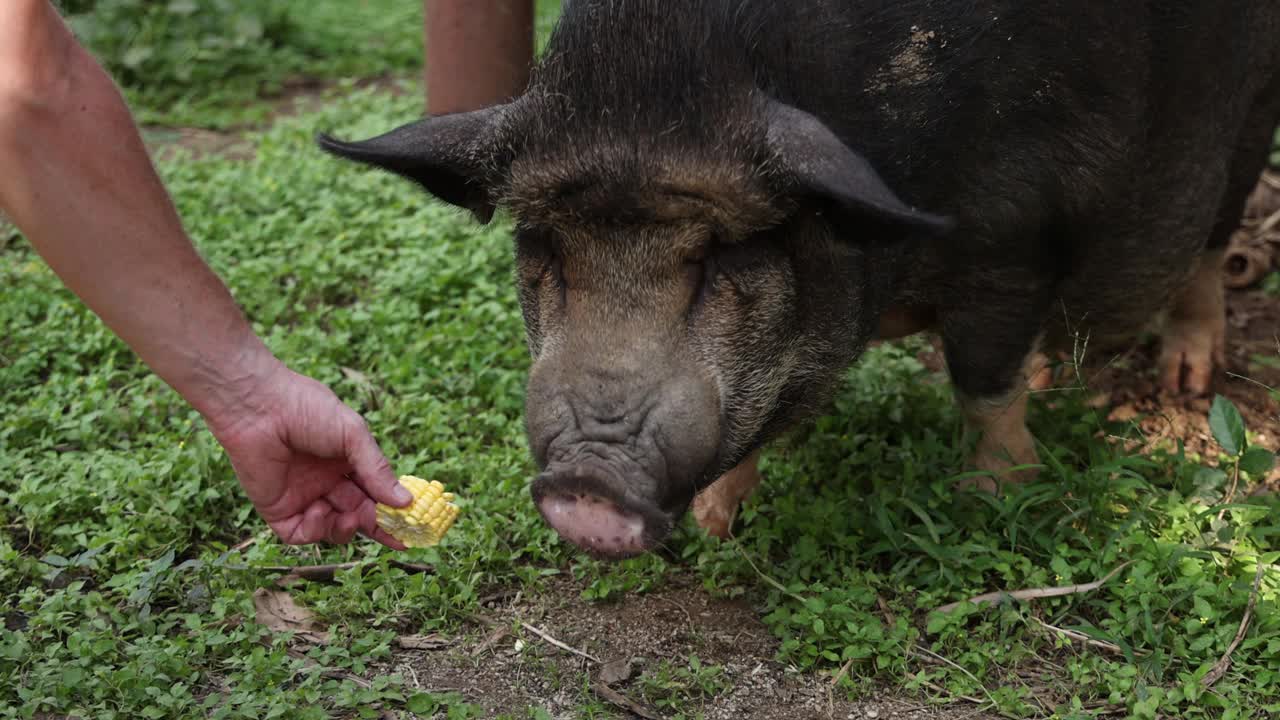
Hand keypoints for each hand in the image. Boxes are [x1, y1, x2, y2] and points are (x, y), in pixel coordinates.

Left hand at [207, 365, 412, 549]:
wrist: (258, 405)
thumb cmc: (307, 409)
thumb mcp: (352, 436)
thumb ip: (377, 470)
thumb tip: (406, 502)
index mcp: (345, 462)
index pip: (373, 495)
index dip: (391, 513)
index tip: (411, 529)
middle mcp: (325, 482)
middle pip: (357, 515)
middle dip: (376, 526)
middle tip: (394, 536)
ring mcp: (301, 497)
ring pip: (332, 529)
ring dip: (346, 529)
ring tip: (351, 517)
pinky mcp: (277, 509)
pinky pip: (301, 533)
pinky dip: (316, 529)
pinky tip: (319, 509)